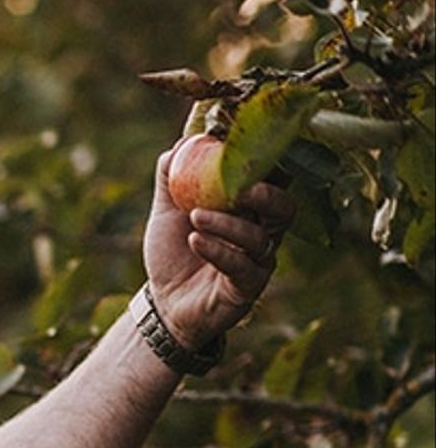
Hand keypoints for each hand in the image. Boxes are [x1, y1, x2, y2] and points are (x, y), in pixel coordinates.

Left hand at [142, 135, 296, 350]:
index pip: (274, 180)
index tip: (245, 147)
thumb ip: (172, 179)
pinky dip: (217, 250)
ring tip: (194, 216)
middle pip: (284, 206)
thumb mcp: (167, 213)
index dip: (269, 163)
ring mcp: (258, 261)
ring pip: (260, 237)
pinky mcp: (247, 287)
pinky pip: (241, 266)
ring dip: (228, 223)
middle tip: (238, 187)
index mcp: (250, 208)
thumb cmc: (173, 253)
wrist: (163, 303)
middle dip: (265, 193)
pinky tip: (194, 239)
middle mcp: (262, 231)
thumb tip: (180, 144)